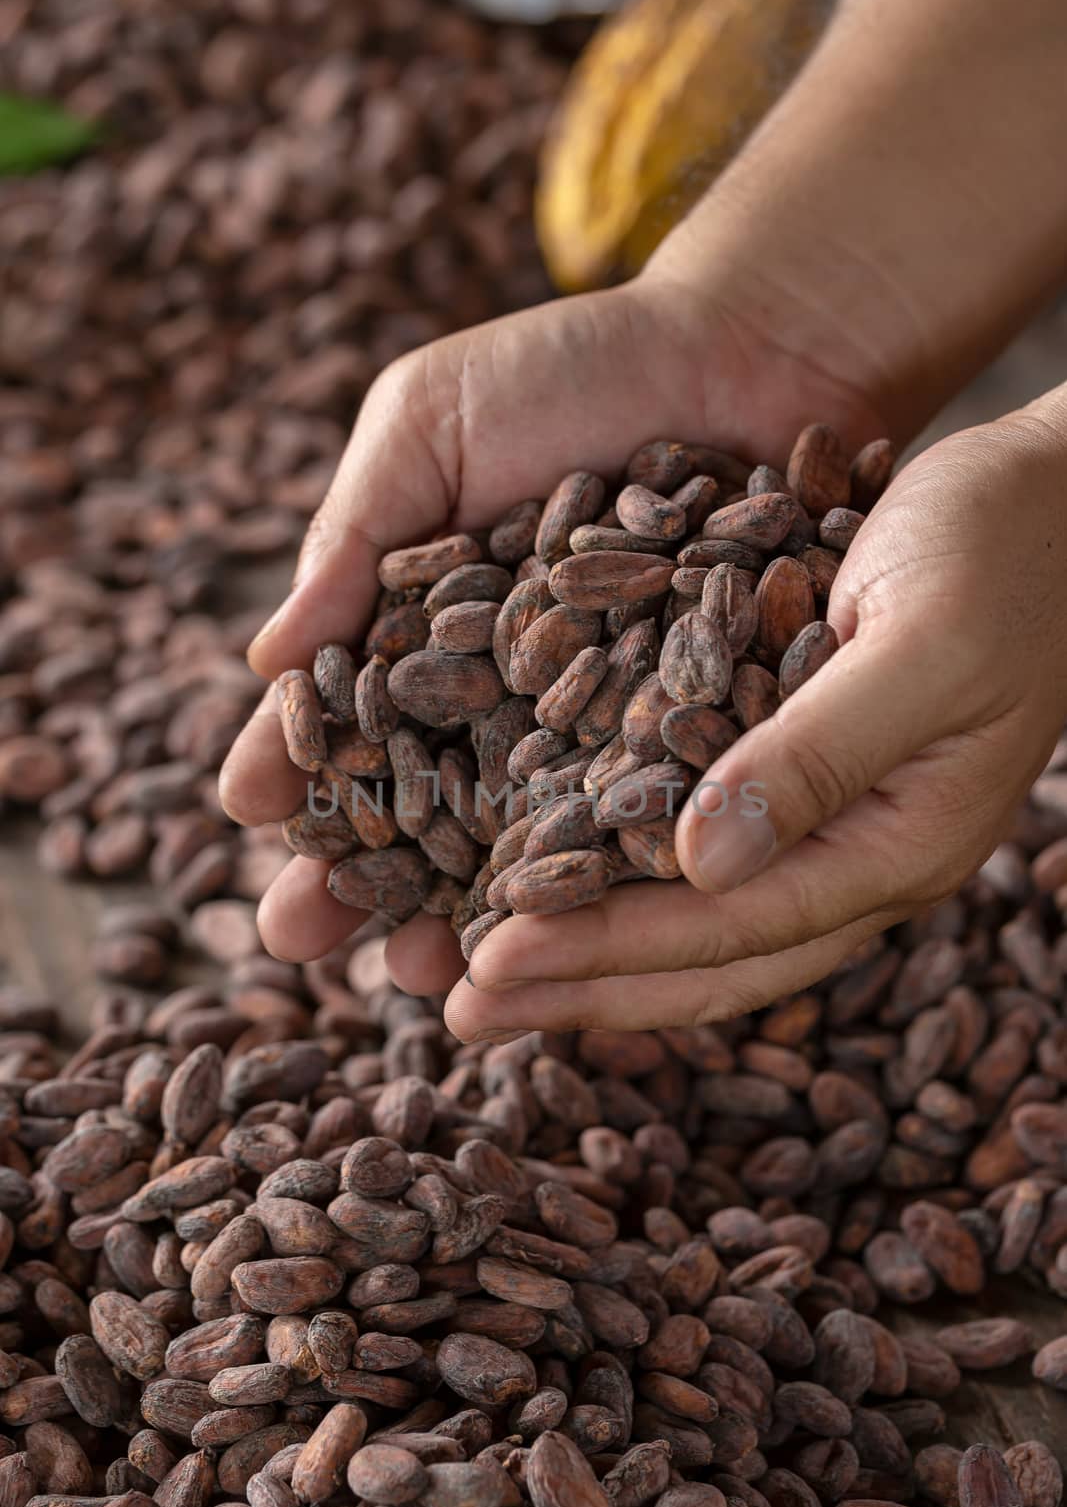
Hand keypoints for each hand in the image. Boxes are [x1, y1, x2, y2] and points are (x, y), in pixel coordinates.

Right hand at [219, 269, 881, 992]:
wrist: (750, 350)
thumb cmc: (573, 371)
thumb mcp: (431, 424)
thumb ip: (354, 535)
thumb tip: (264, 658)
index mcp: (424, 630)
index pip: (343, 717)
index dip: (293, 769)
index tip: (248, 817)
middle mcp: (503, 699)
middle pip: (418, 807)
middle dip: (358, 877)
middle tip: (301, 938)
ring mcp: (597, 730)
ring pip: (518, 842)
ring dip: (463, 912)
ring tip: (418, 974)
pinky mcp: (694, 742)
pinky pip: (637, 824)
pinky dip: (596, 884)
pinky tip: (559, 938)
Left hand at [449, 396, 1066, 1036]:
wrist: (1065, 499)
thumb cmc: (1005, 546)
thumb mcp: (919, 640)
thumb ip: (818, 754)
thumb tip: (698, 866)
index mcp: (898, 844)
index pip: (728, 926)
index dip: (604, 948)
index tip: (488, 959)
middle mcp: (863, 857)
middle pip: (707, 958)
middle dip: (581, 986)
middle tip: (460, 1007)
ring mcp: (840, 827)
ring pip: (704, 924)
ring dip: (594, 953)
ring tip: (484, 974)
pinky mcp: (811, 778)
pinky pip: (709, 859)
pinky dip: (625, 881)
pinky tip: (556, 876)